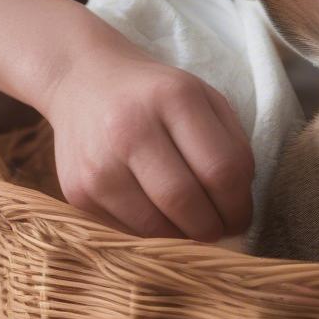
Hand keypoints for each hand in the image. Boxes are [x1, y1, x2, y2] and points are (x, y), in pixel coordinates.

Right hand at [41, 20, 254, 241]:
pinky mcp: (76, 191)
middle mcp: (130, 129)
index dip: (239, 205)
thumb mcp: (204, 100)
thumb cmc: (157, 96)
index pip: (222, 170)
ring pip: (156, 227)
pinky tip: (160, 217)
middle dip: (214, 228)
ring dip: (184, 238)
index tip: (242, 217)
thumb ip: (233, 146)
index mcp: (174, 98)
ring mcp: (98, 163)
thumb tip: (239, 206)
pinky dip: (152, 235)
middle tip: (221, 230)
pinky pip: (127, 231)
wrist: (83, 81)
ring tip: (193, 226)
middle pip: (186, 202)